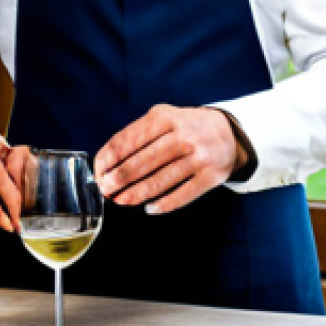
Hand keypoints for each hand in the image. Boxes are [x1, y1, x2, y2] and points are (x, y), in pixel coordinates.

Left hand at [94, 105, 247, 214]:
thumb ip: (138, 135)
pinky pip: (182, 195)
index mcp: (164, 117)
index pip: (128, 139)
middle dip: (120, 178)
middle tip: (106, 189)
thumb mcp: (163, 118)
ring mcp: (198, 156)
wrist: (227, 132)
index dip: (109, 158)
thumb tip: (108, 164)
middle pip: (143, 161)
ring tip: (122, 200)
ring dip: (137, 194)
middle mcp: (182, 134)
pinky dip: (163, 205)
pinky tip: (150, 208)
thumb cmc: (185, 127)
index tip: (98, 172)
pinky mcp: (210, 176)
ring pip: (160, 180)